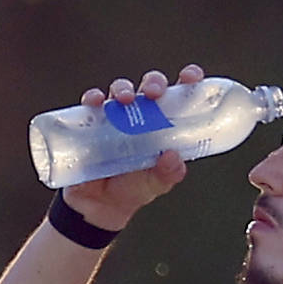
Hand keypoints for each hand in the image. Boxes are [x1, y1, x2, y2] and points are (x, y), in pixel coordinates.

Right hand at [60, 63, 203, 230]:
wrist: (100, 206)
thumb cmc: (133, 189)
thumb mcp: (155, 184)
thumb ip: (168, 174)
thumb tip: (174, 157)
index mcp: (163, 125)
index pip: (177, 98)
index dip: (186, 82)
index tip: (191, 77)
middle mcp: (140, 116)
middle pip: (149, 88)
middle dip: (154, 83)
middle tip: (154, 93)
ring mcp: (115, 117)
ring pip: (120, 90)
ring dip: (123, 88)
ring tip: (124, 99)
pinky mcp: (90, 122)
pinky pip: (90, 104)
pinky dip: (93, 99)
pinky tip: (96, 102)